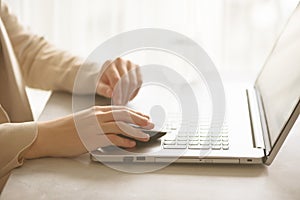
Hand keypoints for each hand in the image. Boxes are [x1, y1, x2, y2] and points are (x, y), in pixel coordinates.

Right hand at [24, 106, 153, 158]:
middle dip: (139, 120)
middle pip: (123, 116)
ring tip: (145, 136)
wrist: (49, 134)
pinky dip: (123, 142)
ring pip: (120, 127)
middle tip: (151, 124)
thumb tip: (115, 124)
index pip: (121, 110)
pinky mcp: (91, 139)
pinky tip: (131, 144)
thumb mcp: (85, 118)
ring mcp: (94, 127)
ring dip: (135, 132)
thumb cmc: (66, 128)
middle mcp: (97, 116)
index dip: (135, 113)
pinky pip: (111, 139)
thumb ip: (100, 119)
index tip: (145, 117)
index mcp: (97, 110)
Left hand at [96, 57, 141, 104]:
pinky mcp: (137, 67)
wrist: (109, 71)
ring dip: (130, 94)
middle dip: (124, 95)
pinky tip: (130, 95)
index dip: (118, 93)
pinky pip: (139, 81)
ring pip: (134, 82)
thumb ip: (103, 90)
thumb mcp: (99, 85)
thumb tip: (111, 94)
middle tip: (122, 103)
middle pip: (126, 81)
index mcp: (109, 64)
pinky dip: (136, 90)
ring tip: (125, 100)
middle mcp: (120, 62)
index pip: (116, 80)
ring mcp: (130, 63)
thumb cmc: (104, 79)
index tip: (118, 103)